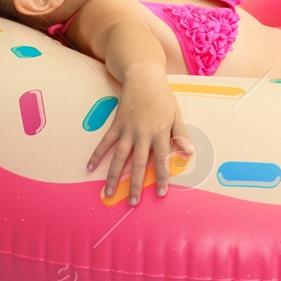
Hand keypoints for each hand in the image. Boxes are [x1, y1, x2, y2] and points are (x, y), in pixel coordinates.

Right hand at [85, 76, 194, 204]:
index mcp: (160, 132)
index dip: (161, 176)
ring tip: (108, 193)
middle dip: (134, 184)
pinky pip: (105, 142)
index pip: (161, 159)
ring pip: (119, 157)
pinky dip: (97, 154)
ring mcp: (127, 129)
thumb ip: (181, 134)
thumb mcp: (176, 114)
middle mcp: (143, 133)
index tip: (160, 193)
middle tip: (132, 202)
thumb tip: (190, 153)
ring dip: (113, 176)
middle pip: (138, 163)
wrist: (143, 77)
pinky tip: (90, 167)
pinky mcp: (116, 124)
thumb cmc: (163, 97)